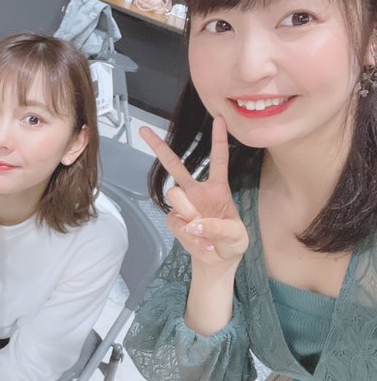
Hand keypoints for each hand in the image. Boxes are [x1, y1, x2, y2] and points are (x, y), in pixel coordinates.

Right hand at [141, 116, 247, 268]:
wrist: (217, 262)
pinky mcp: (174, 220)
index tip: (218, 119)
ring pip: (175, 196)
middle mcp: (196, 192)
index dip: (218, 140)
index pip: (218, 160)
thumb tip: (193, 223)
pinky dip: (189, 235)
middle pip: (175, 166)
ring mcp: (183, 205)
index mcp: (217, 188)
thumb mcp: (236, 236)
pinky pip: (175, 221)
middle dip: (159, 147)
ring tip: (203, 233)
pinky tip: (200, 243)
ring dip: (189, 213)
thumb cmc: (231, 243)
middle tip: (144, 130)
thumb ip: (219, 228)